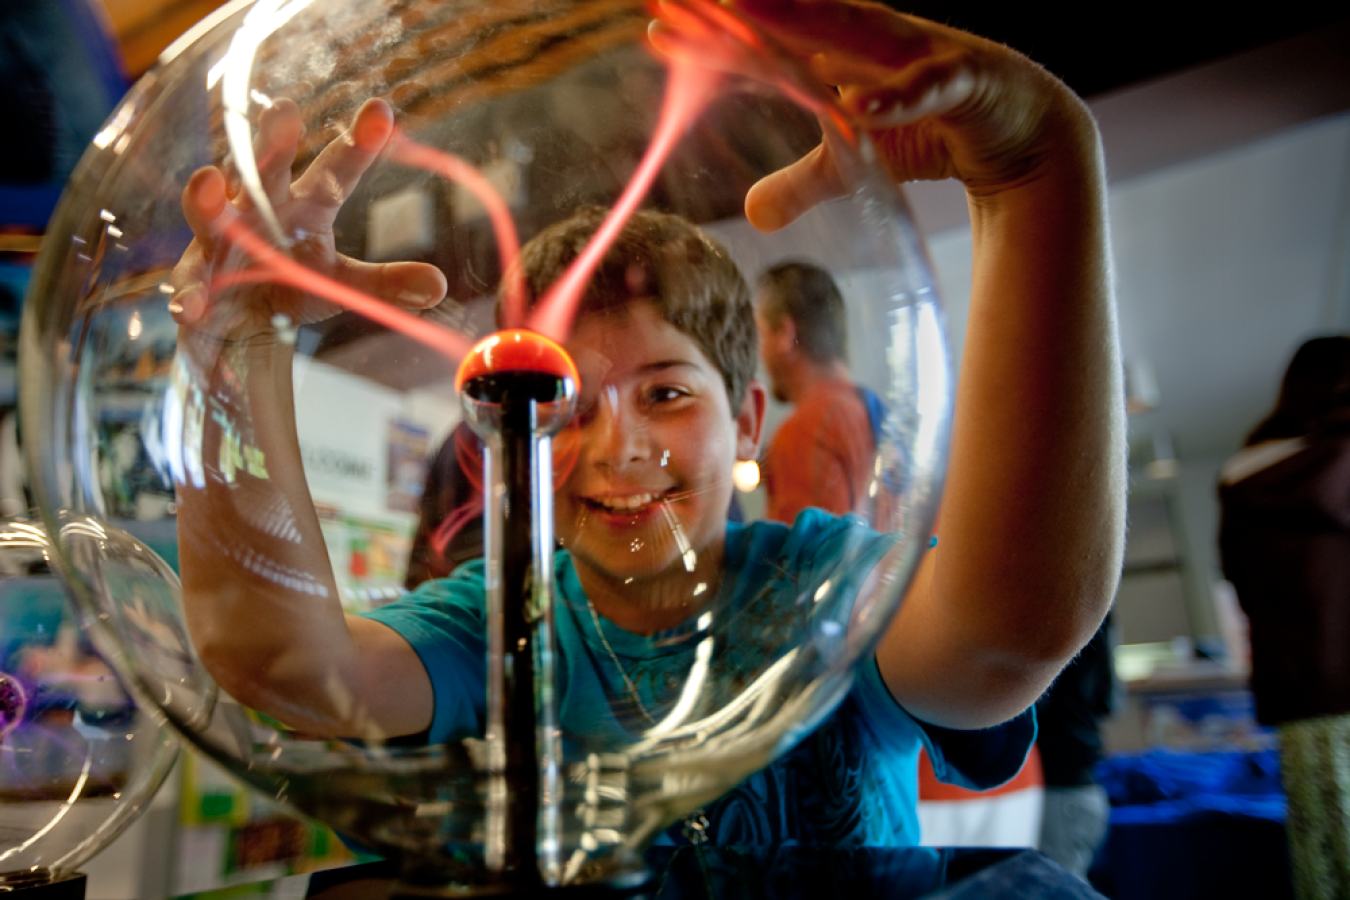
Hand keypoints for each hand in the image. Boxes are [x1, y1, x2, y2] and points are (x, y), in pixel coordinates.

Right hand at [170, 98, 446, 345]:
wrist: (242, 320)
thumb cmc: (294, 284)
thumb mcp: (343, 282)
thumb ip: (387, 283)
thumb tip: (438, 285)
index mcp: (307, 203)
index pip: (337, 166)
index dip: (358, 141)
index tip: (382, 111)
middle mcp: (262, 206)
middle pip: (265, 166)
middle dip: (272, 140)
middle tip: (284, 111)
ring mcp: (223, 238)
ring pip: (212, 210)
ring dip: (209, 197)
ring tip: (210, 179)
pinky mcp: (196, 277)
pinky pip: (192, 283)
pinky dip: (192, 294)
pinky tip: (194, 305)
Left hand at [724, 0, 1099, 229]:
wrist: (1023, 133)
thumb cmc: (931, 130)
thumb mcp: (855, 162)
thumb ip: (804, 181)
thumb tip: (752, 214)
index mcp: (841, 53)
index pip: (766, 41)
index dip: (714, 36)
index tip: (655, 32)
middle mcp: (873, 42)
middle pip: (799, 18)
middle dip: (745, 7)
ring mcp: (919, 54)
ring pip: (858, 32)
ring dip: (806, 23)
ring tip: (751, 16)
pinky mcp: (964, 80)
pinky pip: (926, 88)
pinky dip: (894, 97)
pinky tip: (857, 106)